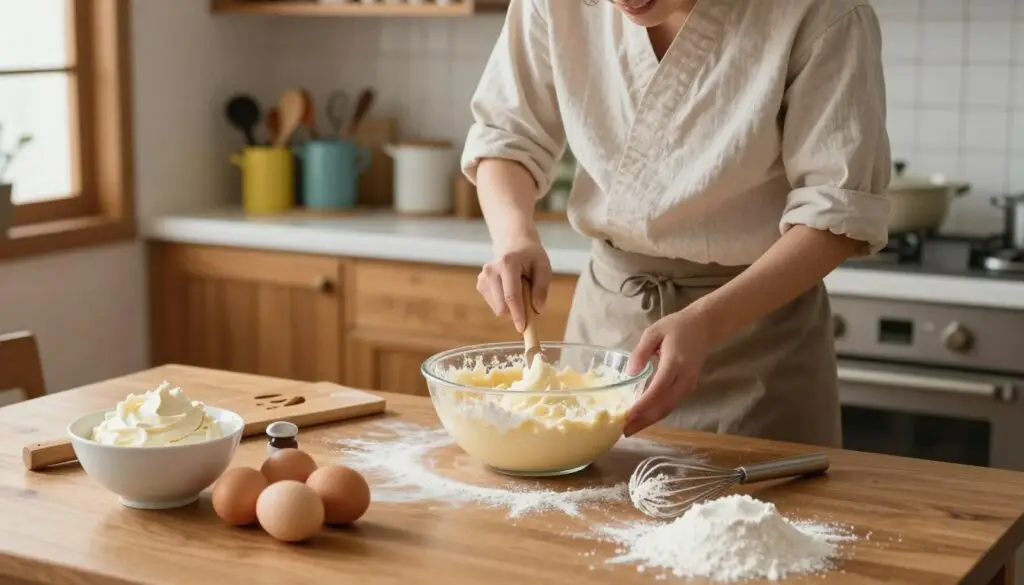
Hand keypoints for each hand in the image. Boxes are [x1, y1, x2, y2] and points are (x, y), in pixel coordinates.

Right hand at [477, 236, 551, 331]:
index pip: (511, 296)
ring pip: (498, 308)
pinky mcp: (480, 285)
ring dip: (512, 308)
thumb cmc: (530, 256)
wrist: (513, 243)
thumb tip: (537, 310)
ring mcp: (483, 278)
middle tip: (531, 306)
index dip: (518, 314)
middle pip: (502, 306)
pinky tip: (510, 290)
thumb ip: (542, 288)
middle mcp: (491, 271)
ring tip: (521, 291)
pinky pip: (494, 305)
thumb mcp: (543, 267)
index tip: (523, 328)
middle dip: (517, 313)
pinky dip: (505, 304)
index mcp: (507, 264)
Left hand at [623, 306, 713, 436]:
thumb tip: (630, 373)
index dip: (643, 405)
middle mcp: (684, 378)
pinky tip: (642, 417)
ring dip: (650, 421)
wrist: (704, 327)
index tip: (627, 416)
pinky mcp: (688, 388)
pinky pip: (671, 404)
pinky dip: (656, 414)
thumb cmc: (677, 327)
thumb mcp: (654, 332)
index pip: (658, 389)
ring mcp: (688, 385)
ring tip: (630, 429)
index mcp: (675, 363)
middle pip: (664, 406)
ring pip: (668, 409)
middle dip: (644, 421)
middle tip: (624, 431)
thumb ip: (641, 352)